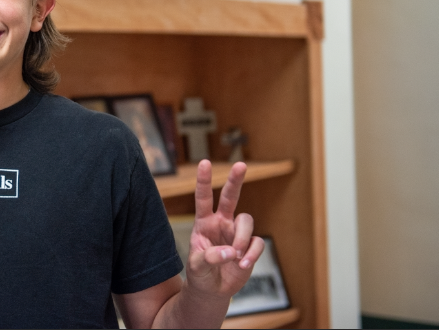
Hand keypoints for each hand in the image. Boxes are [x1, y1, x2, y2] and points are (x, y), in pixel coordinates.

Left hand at [186, 160, 264, 298]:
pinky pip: (257, 243)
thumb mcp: (197, 266)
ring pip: (247, 222)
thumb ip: (209, 257)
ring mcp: (236, 234)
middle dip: (235, 181)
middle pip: (230, 197)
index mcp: (204, 223)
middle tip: (240, 164)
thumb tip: (230, 251)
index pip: (203, 198)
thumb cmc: (200, 273)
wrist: (212, 290)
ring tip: (235, 257)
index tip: (204, 162)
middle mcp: (222, 223)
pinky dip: (252, 254)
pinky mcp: (250, 247)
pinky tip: (242, 265)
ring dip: (242, 239)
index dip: (203, 181)